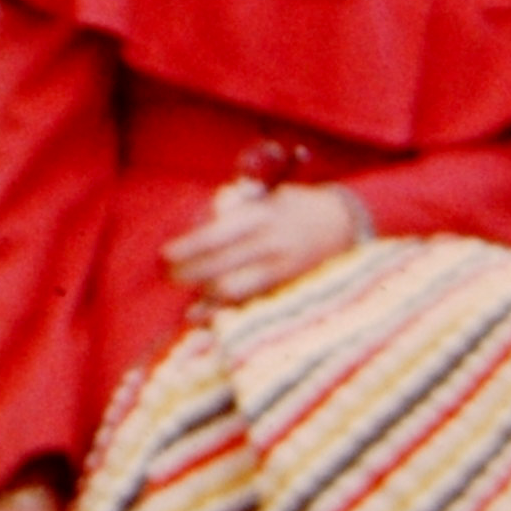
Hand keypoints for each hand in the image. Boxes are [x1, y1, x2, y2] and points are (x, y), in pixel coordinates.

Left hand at [162, 178, 365, 306]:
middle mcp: (270, 245)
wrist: (343, 223)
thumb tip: (203, 218)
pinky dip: (223, 311)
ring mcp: (280, 270)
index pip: (217, 235)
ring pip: (233, 290)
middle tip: (170, 277)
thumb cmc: (296, 204)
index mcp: (262, 217)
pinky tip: (202, 316)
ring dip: (205, 295)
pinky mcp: (286, 289)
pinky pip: (249, 304)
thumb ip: (236, 204)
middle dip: (190, 274)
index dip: (189, 246)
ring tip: (187, 296)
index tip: (167, 253)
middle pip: (220, 266)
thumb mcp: (268, 195)